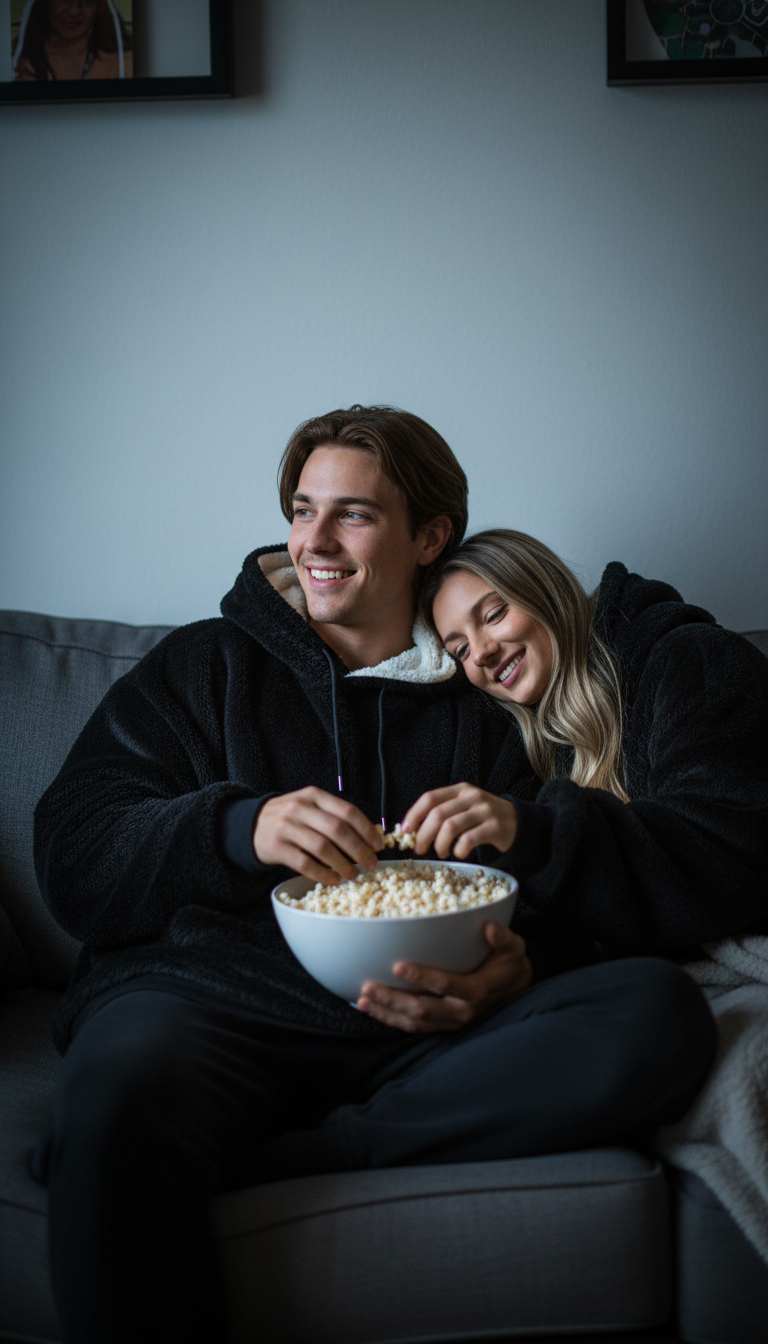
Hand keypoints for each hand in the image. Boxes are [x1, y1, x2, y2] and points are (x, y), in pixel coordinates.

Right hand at [253, 787, 382, 884]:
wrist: (252, 825)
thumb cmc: (290, 819)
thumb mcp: (310, 807)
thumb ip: (334, 817)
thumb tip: (369, 837)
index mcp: (313, 795)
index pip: (347, 811)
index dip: (366, 829)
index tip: (378, 845)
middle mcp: (300, 808)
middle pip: (337, 830)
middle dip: (359, 849)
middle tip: (371, 864)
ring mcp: (286, 827)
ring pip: (322, 847)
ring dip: (342, 864)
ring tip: (353, 874)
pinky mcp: (277, 847)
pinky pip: (305, 863)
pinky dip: (322, 874)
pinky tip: (333, 879)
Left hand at [357, 922, 531, 1032]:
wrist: (515, 990)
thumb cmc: (510, 964)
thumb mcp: (515, 948)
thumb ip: (504, 938)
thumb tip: (489, 927)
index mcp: (477, 991)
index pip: (446, 985)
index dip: (422, 977)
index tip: (398, 965)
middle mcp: (462, 1011)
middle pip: (422, 1009)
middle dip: (393, 999)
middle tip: (368, 987)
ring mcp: (451, 1022)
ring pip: (415, 1023)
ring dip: (387, 1012)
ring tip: (363, 1001)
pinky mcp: (443, 1026)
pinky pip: (415, 1028)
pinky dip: (392, 1020)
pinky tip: (374, 1010)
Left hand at [402, 783, 516, 859]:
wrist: (520, 824)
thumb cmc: (484, 819)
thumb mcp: (465, 808)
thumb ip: (444, 814)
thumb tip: (412, 831)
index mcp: (460, 790)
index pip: (430, 798)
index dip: (413, 815)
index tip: (404, 831)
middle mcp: (471, 796)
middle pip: (437, 814)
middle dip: (423, 834)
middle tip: (419, 849)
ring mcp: (484, 810)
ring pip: (450, 826)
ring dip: (440, 844)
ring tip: (441, 853)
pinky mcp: (495, 827)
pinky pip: (468, 839)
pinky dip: (458, 849)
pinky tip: (459, 853)